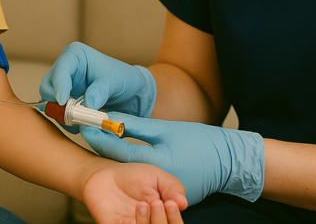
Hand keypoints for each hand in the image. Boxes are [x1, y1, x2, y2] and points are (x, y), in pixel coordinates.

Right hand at [40, 42, 155, 122]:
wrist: (128, 92)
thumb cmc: (121, 79)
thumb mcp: (114, 82)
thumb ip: (100, 91)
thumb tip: (88, 104)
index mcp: (74, 55)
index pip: (60, 69)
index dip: (59, 86)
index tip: (63, 101)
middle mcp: (64, 68)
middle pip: (48, 86)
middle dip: (56, 102)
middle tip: (70, 115)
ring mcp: (62, 85)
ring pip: (49, 101)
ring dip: (60, 113)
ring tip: (79, 121)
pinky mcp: (63, 100)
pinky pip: (56, 112)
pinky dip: (65, 120)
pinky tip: (80, 124)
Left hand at [80, 114, 264, 206]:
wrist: (229, 163)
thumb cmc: (201, 143)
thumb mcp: (167, 129)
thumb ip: (137, 126)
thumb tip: (113, 119)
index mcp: (154, 163)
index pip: (118, 148)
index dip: (100, 135)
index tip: (87, 125)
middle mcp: (153, 182)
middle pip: (120, 163)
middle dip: (104, 146)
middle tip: (89, 132)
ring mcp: (159, 192)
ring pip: (130, 172)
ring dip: (116, 156)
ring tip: (102, 142)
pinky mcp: (165, 195)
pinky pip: (143, 180)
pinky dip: (132, 166)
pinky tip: (124, 154)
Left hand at [82, 161, 186, 223]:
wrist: (106, 175)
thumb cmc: (134, 177)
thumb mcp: (158, 177)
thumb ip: (173, 188)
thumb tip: (183, 203)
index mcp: (164, 216)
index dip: (175, 219)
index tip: (171, 203)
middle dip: (161, 221)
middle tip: (156, 203)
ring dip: (147, 222)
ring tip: (142, 204)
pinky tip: (136, 210)